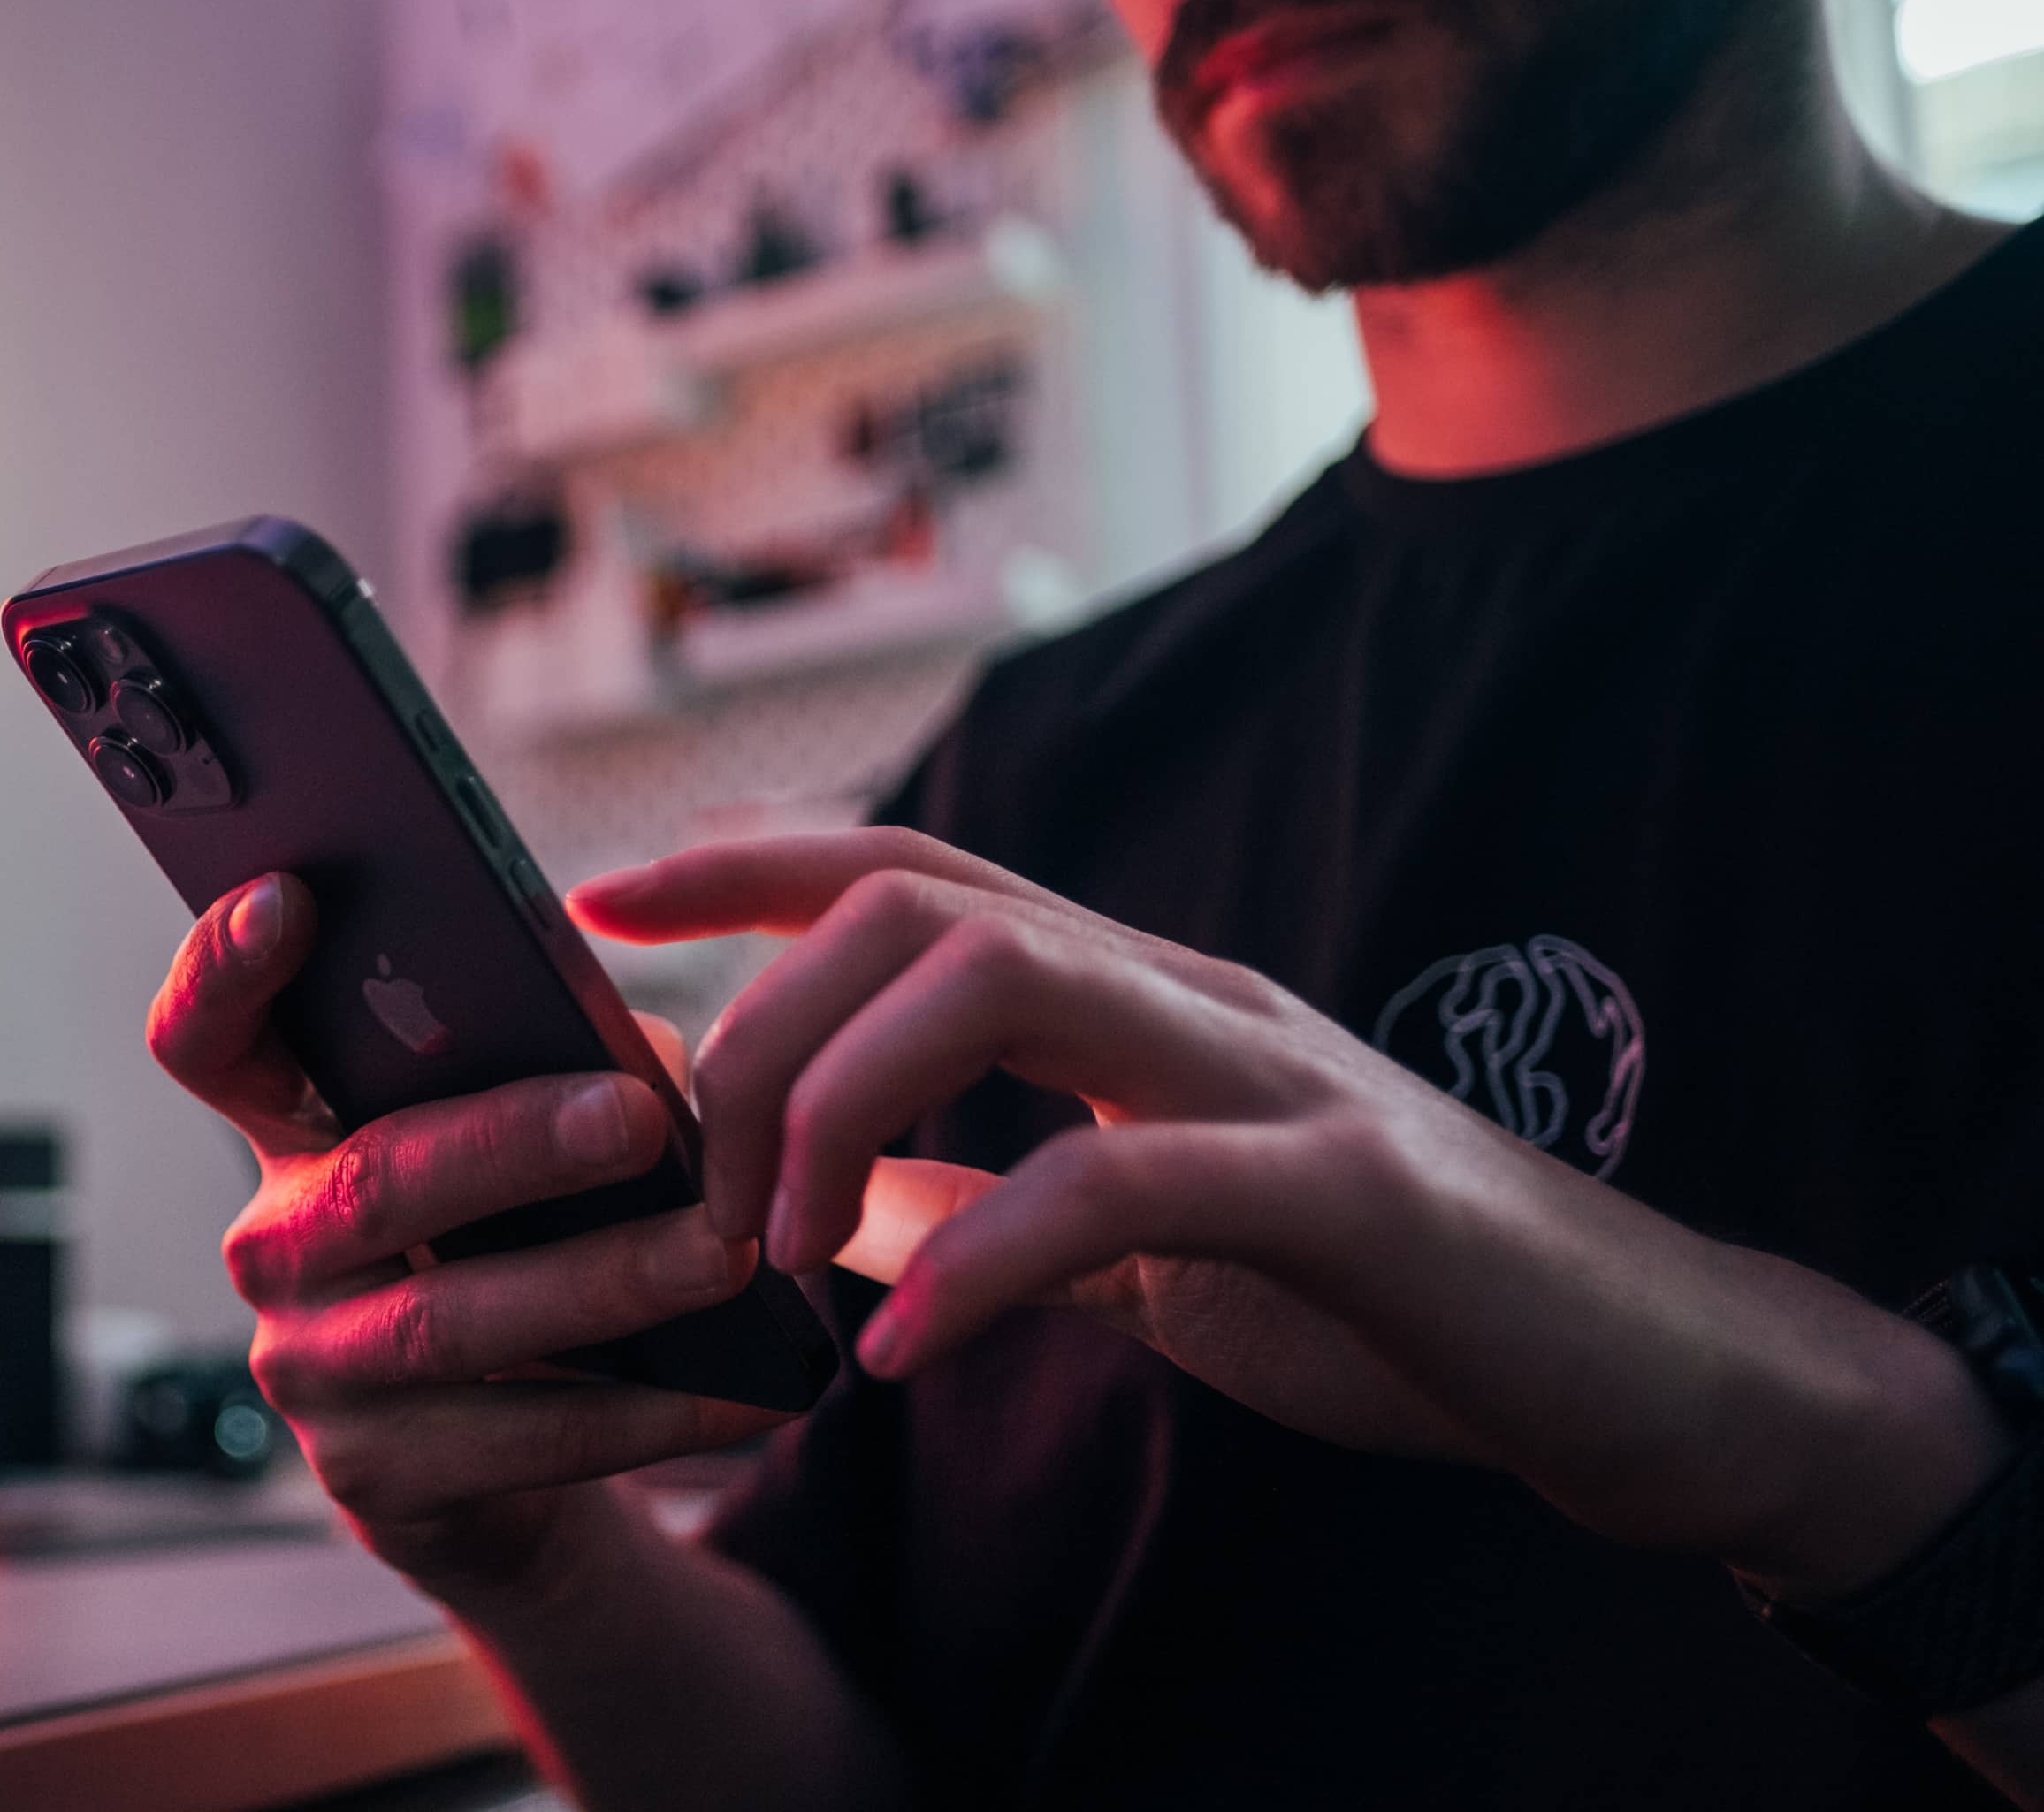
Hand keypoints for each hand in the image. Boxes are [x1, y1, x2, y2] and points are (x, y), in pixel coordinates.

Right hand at [149, 873, 785, 1610]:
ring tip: (721, 1254)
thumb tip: (645, 1061)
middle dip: (510, 1143)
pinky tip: (743, 1391)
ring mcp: (311, 1371)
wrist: (499, 1473)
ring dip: (601, 1283)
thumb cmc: (517, 1254)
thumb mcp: (517, 1156)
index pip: (209, 1041)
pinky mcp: (376, 1482)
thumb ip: (556, 1079)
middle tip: (635, 1115)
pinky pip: (518, 1441)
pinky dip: (643, 1414)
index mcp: (295, 1134)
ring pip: (446, 1322)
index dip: (226, 969)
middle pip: (371, 1181)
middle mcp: (277, 1247)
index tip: (288, 896)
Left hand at [571, 828, 2006, 1600]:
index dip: (742, 861)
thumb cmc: (1373, 1295)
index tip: (597, 890)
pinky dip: (984, 1253)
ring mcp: (1269, 1074)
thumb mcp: (1137, 1250)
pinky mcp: (1348, 1193)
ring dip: (844, 1099)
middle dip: (762, 1024)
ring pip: (1004, 973)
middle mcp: (1184, 996)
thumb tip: (828, 1212)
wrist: (1631, 1366)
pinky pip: (1130, 1184)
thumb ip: (988, 1210)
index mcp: (1128, 998)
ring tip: (781, 1245)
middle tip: (702, 1188)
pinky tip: (905, 1342)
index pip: (907, 874)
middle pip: (916, 906)